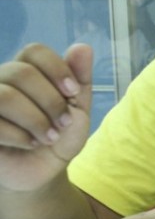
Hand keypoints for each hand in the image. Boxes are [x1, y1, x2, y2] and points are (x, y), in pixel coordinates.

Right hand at [0, 44, 91, 191]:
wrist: (43, 171)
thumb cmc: (59, 135)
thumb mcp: (77, 108)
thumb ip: (80, 79)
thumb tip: (83, 47)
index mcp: (26, 71)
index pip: (34, 51)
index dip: (56, 69)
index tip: (73, 93)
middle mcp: (1, 81)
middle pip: (21, 73)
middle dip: (50, 101)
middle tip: (64, 123)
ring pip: (5, 96)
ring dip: (36, 120)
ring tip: (49, 137)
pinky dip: (20, 136)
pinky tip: (30, 144)